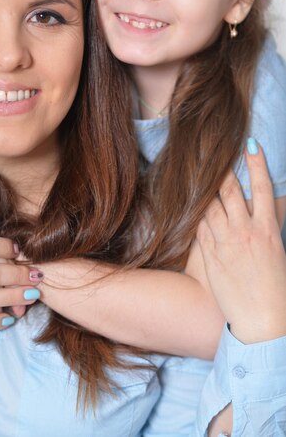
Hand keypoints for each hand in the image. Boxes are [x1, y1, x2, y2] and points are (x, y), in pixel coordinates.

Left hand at [197, 142, 285, 343]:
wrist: (263, 322)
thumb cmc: (277, 290)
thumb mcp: (278, 253)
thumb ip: (265, 229)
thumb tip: (260, 213)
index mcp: (268, 230)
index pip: (262, 188)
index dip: (256, 164)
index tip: (250, 145)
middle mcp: (245, 232)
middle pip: (230, 191)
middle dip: (222, 170)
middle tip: (212, 152)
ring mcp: (226, 243)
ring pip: (210, 206)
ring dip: (204, 190)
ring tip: (196, 174)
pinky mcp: (211, 256)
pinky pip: (201, 228)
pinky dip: (197, 214)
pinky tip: (190, 205)